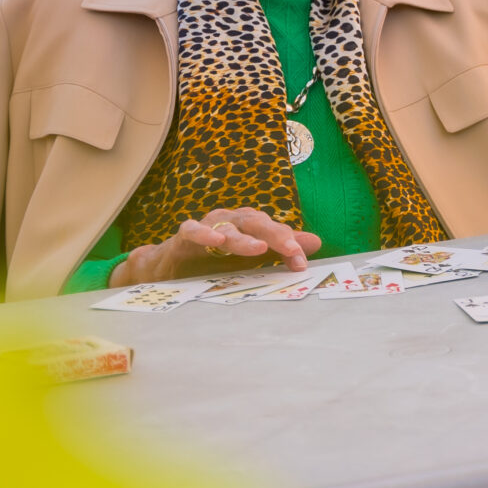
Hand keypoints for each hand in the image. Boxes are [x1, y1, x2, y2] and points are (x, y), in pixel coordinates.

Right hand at [114, 207, 319, 286]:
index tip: (303, 264)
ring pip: (229, 227)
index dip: (290, 245)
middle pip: (257, 223)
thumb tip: (316, 243)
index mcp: (250, 225)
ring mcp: (208, 226)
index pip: (275, 232)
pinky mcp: (184, 236)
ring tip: (259, 249)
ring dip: (244, 239)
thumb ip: (282, 250)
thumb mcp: (253, 258)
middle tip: (292, 251)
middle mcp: (232, 220)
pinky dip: (205, 234)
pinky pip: (194, 231)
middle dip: (276, 236)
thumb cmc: (215, 260)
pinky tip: (217, 242)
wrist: (171, 267)